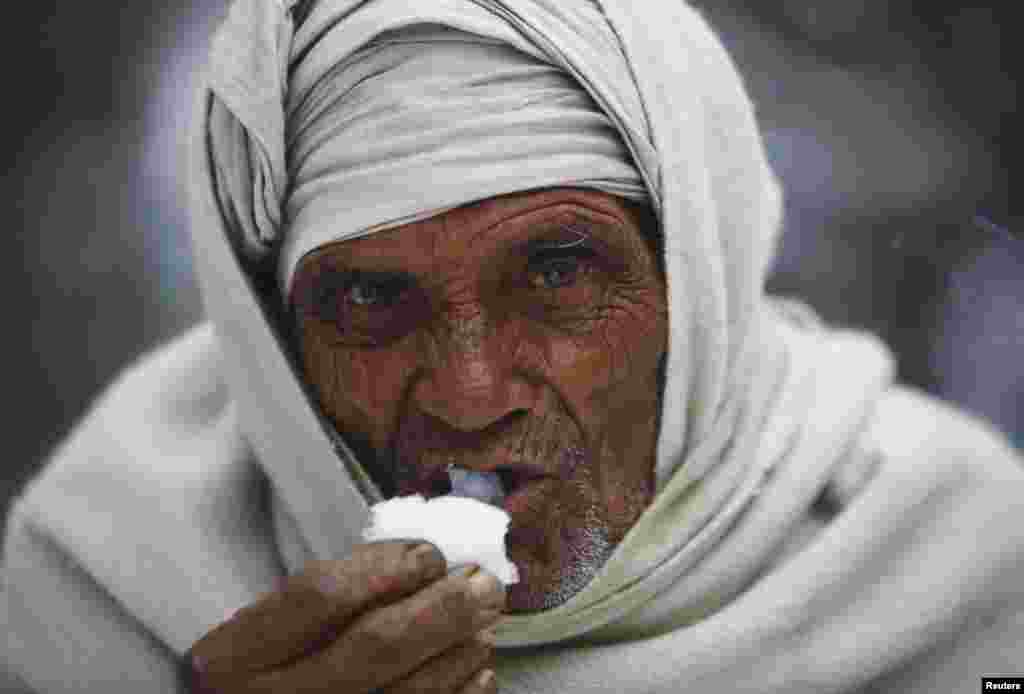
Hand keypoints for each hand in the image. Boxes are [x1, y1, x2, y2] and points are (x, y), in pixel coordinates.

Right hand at [183, 540, 503, 692]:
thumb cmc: (266, 677)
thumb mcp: (266, 635)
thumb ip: (327, 598)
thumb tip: (418, 559)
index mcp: (237, 656)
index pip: (320, 596)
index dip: (385, 567)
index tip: (428, 552)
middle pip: (377, 644)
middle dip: (443, 606)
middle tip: (484, 582)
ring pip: (410, 692)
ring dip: (461, 648)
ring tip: (486, 619)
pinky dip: (462, 692)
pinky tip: (476, 667)